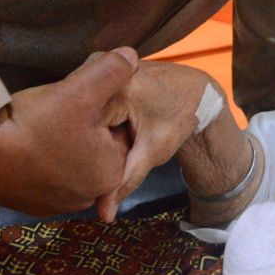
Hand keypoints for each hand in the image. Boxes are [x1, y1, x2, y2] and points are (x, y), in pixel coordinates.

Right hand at [0, 47, 138, 217]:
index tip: (77, 102)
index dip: (99, 110)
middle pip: (94, 147)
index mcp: (110, 173)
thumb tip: (131, 56)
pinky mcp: (31, 206)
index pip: (117, 131)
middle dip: (82, 128)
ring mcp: (58, 205)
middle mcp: (89, 196)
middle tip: (58, 112)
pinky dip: (40, 159)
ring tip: (40, 125)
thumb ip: (113, 69)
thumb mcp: (82, 88)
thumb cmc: (36, 123)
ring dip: (61, 143)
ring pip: (70, 160)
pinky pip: (46, 175)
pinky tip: (26, 143)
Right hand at [95, 61, 214, 219]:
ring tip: (115, 130)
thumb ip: (125, 180)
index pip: (83, 125)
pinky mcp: (99, 62)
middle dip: (89, 133)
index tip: (116, 148)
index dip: (93, 146)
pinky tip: (108, 121)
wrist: (195, 91)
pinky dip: (91, 110)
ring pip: (80, 102)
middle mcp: (104, 64)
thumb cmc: (178, 120)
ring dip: (88, 122)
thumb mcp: (153, 151)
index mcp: (118, 86)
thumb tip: (104, 215)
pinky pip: (85, 93)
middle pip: (79, 111)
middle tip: (119, 140)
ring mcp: (100, 59)